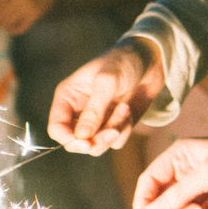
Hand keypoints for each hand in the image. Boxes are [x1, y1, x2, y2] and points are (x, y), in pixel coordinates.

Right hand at [47, 39, 165, 155]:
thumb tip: (82, 136)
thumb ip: (94, 109)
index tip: (87, 144)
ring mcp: (96, 122)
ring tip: (124, 109)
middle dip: (95, 141)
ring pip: (96, 146)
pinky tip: (129, 110)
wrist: (151, 62)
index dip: (68, 139)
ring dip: (113, 132)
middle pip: (75, 143)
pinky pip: (115, 142)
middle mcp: (78, 113)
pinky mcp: (113, 127)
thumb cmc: (124, 63)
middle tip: (114, 131)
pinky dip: (125, 130)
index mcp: (67, 98)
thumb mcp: (107, 81)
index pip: (57, 128)